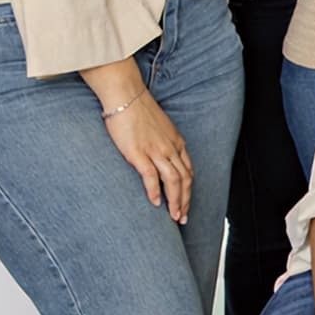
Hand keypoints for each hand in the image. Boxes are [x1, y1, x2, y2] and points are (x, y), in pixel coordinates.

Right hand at [103, 92, 193, 222]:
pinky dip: (155, 191)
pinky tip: (154, 203)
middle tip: (183, 218)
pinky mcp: (139, 153)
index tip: (187, 205)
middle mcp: (170, 147)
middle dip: (185, 200)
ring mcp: (156, 150)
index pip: (188, 170)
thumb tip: (161, 155)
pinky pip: (151, 176)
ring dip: (175, 201)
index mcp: (176, 141)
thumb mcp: (159, 127)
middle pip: (184, 179)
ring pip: (173, 180)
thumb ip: (163, 142)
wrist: (126, 95)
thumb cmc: (138, 110)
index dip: (189, 190)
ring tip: (173, 216)